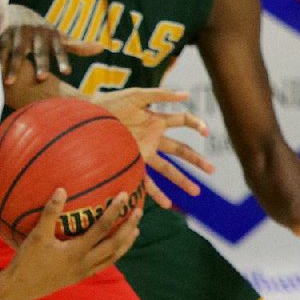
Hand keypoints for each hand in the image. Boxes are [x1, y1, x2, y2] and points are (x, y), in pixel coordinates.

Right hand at [0, 21, 102, 84]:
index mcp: (51, 36)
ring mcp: (17, 34)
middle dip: (40, 63)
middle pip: (38, 51)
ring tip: (9, 83)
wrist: (17, 11)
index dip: (63, 60)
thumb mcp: (58, 36)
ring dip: (13, 66)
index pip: (59, 49)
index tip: (67, 72)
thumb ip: (76, 45)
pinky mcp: (1, 35)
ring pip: (16, 52)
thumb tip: (102, 48)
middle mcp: (35, 34)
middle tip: (42, 78)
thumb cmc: (41, 32)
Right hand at [0, 188, 141, 299]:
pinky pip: (103, 264)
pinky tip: (112, 248)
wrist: (19, 289)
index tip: (123, 196)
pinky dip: (112, 254)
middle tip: (139, 212)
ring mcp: (83, 272)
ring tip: (135, 232)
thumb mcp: (36, 235)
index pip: (102, 228)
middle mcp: (85, 263)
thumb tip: (62, 189)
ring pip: (112, 257)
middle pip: (114, 245)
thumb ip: (50, 212)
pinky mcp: (79, 277)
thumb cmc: (27, 261)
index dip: (114, 212)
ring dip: (125, 244)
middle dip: (128, 228)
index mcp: (77, 251)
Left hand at [93, 88, 213, 204]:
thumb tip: (186, 95)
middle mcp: (152, 138)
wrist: (87, 116)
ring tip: (196, 192)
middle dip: (196, 160)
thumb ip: (161, 95)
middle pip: (180, 150)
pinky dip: (157, 193)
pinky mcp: (131, 164)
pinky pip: (147, 181)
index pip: (183, 121)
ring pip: (168, 169)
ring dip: (182, 180)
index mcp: (155, 120)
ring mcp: (143, 153)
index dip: (196, 124)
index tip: (205, 131)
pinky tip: (167, 205)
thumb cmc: (110, 103)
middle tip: (212, 170)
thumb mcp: (137, 95)